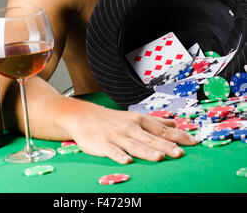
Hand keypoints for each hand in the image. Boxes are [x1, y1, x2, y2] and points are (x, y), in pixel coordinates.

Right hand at [63, 100, 197, 163]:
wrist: (84, 116)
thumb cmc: (113, 119)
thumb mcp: (136, 117)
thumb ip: (156, 122)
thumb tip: (175, 124)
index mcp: (140, 121)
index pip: (162, 130)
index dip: (178, 137)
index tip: (193, 142)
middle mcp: (131, 128)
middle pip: (151, 139)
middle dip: (165, 146)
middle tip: (180, 153)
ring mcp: (117, 136)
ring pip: (134, 145)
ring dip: (146, 151)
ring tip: (159, 158)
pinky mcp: (103, 144)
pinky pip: (112, 151)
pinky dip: (119, 155)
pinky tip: (126, 161)